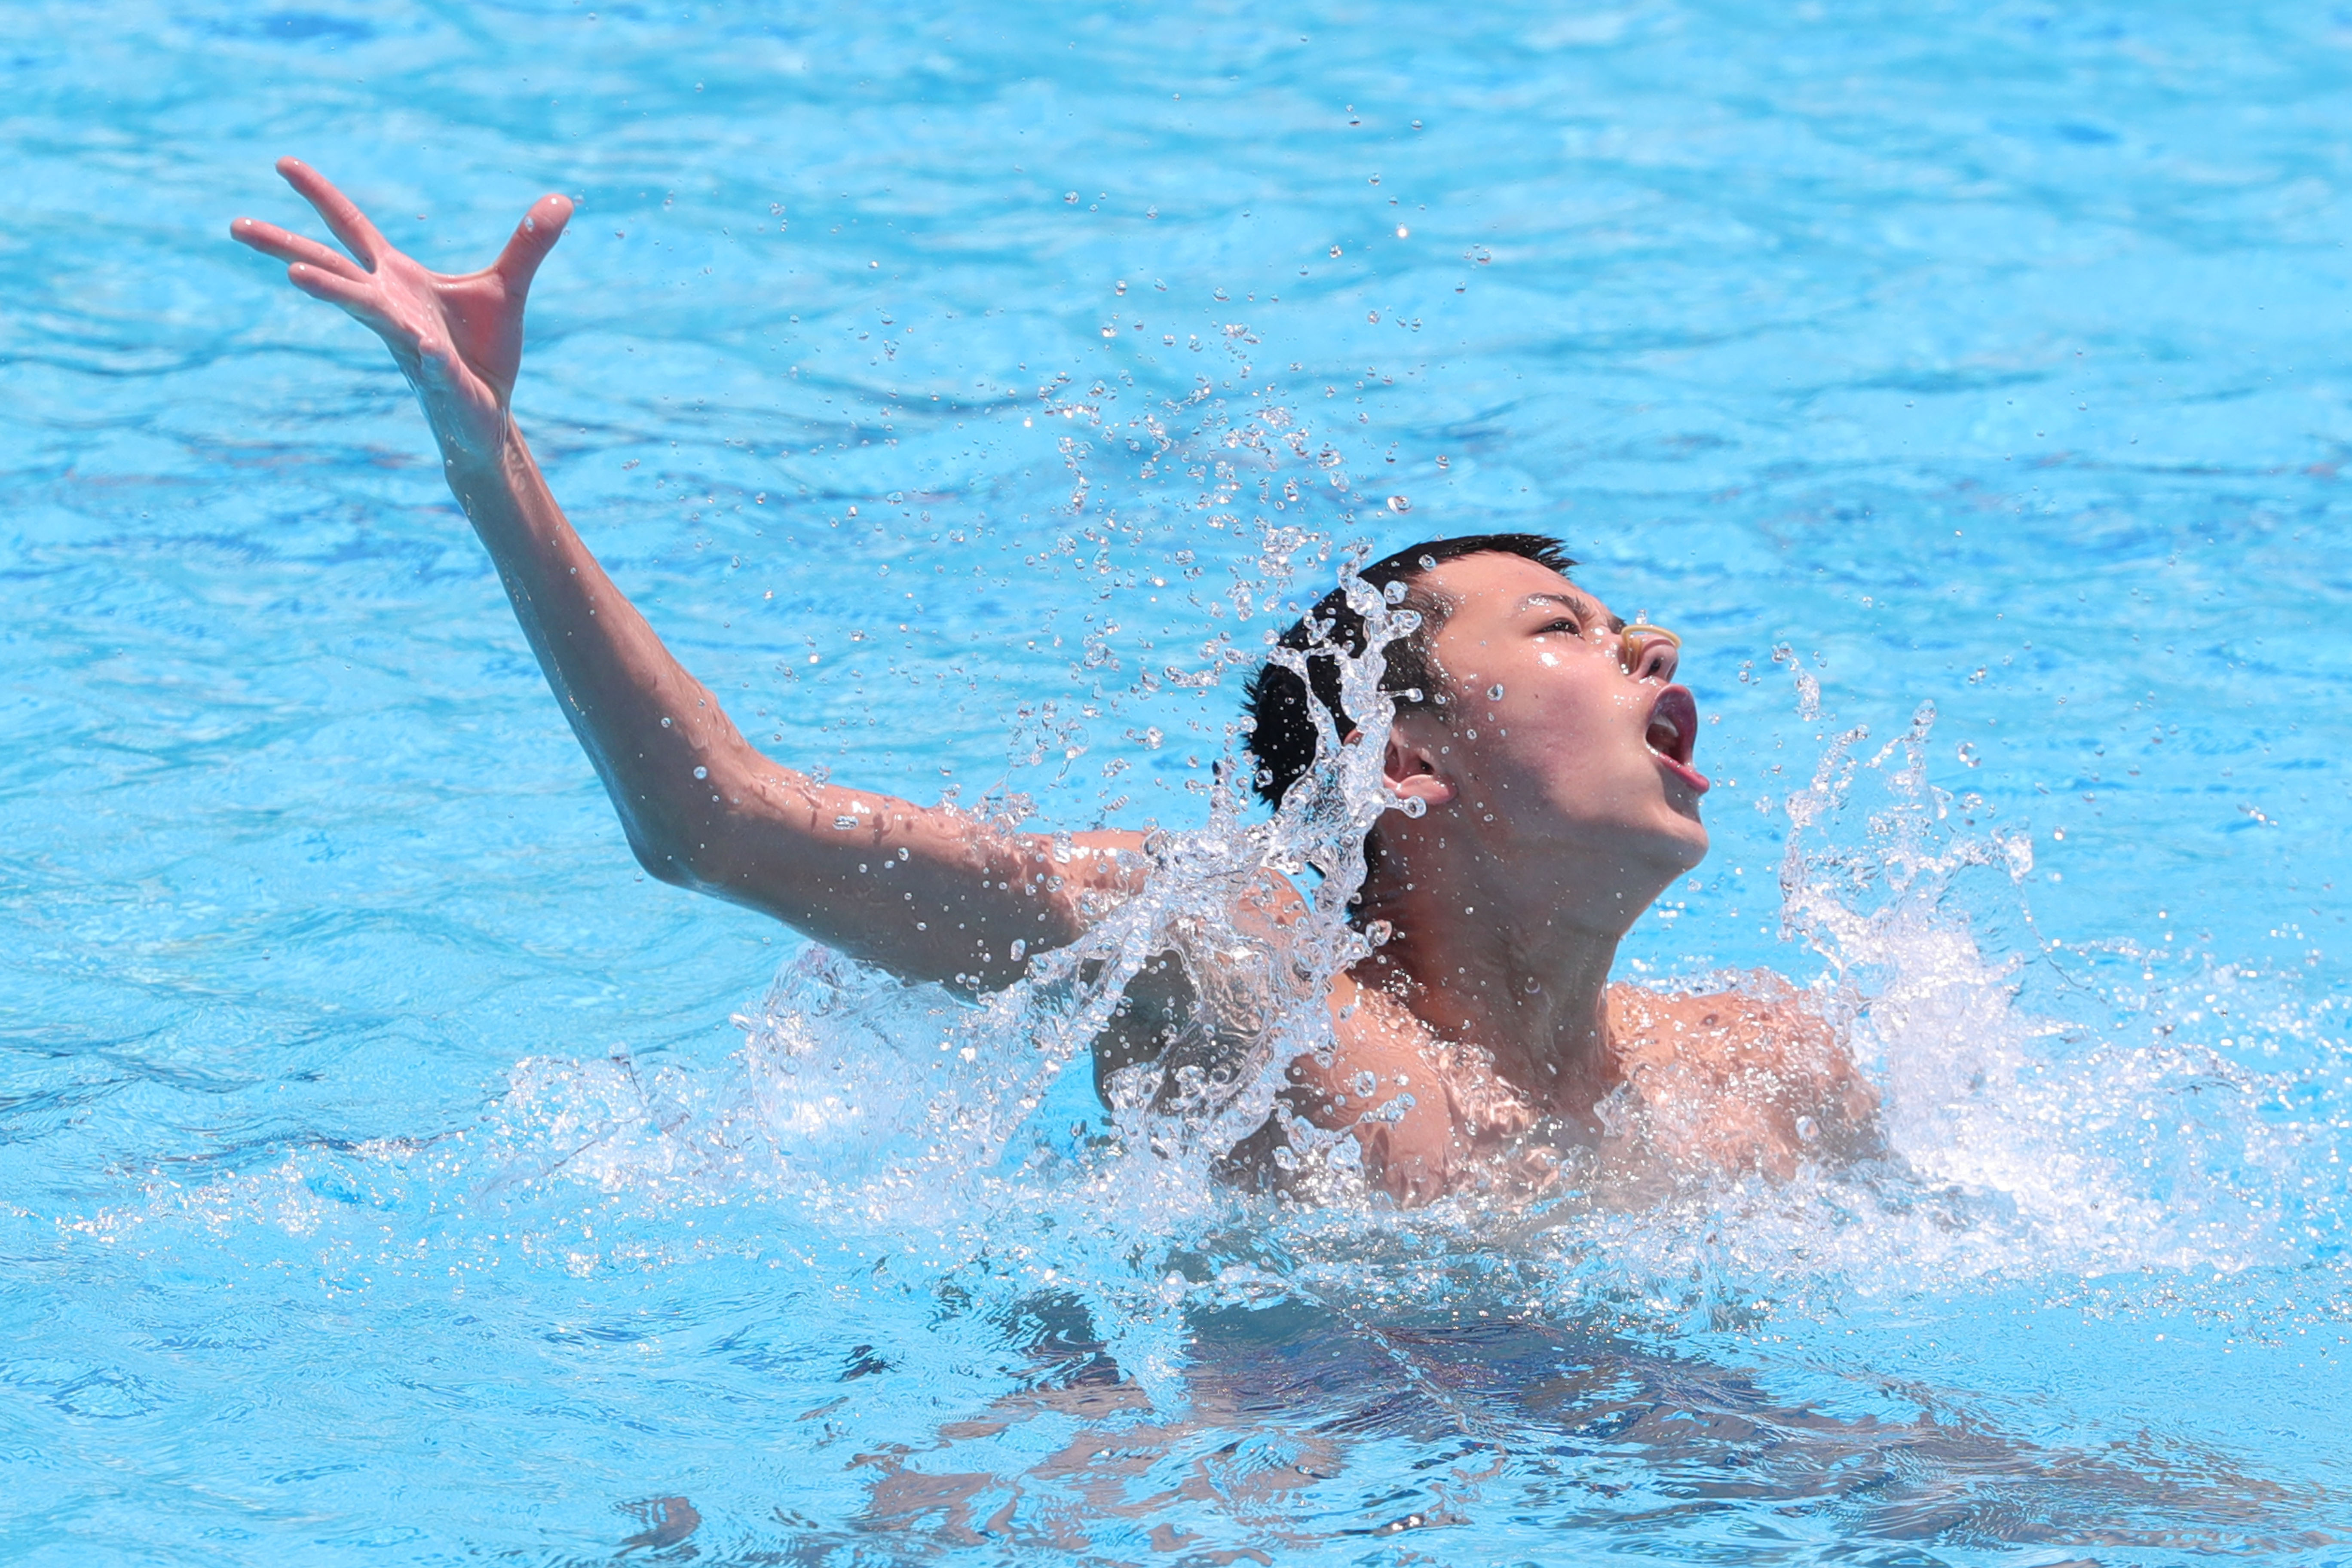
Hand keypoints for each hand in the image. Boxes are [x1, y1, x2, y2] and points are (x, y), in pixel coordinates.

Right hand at [231, 158, 570, 463]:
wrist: (489, 416)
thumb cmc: (483, 352)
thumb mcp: (509, 287)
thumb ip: (529, 244)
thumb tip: (562, 201)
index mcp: (398, 281)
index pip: (351, 228)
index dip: (319, 195)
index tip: (281, 162)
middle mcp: (391, 308)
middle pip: (331, 268)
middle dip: (285, 246)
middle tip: (234, 224)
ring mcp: (411, 344)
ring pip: (366, 313)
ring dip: (333, 293)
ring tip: (296, 276)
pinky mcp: (442, 381)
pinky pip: (433, 363)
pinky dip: (431, 355)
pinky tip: (428, 347)